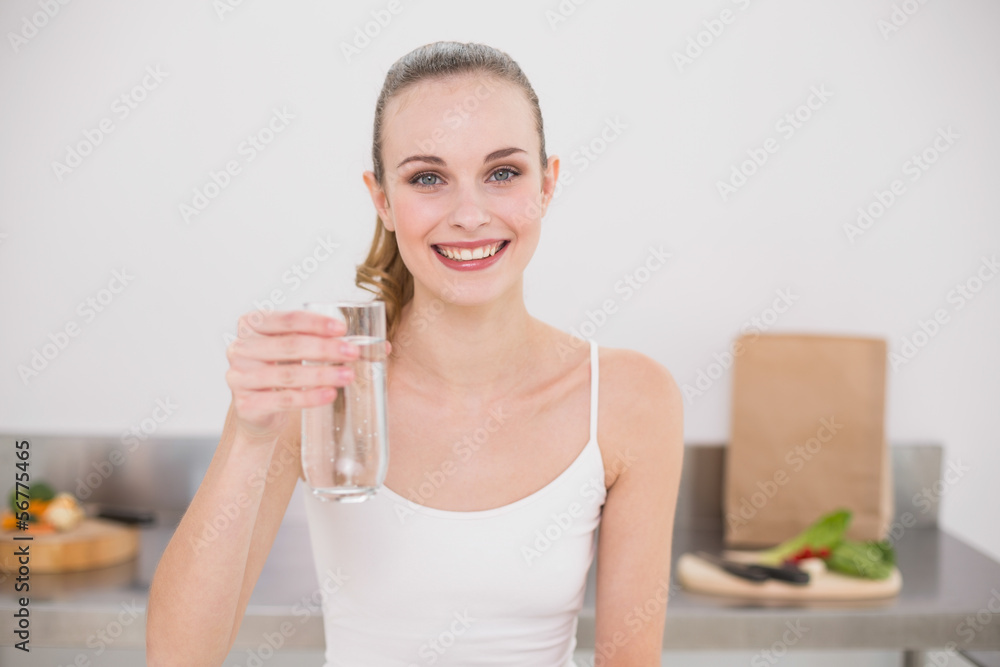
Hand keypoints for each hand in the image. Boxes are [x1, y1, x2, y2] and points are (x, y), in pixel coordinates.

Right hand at [224, 310, 391, 442]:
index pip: (287, 319)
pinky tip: (330, 395)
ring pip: (288, 374)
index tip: (343, 329)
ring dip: (322, 374)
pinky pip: (283, 400)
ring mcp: (239, 377)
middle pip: (289, 345)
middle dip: (325, 349)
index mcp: (252, 324)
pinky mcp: (245, 405)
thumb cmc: (283, 370)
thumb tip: (383, 347)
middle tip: (353, 353)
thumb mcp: (298, 351)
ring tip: (348, 376)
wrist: (257, 411)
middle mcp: (240, 347)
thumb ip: (329, 341)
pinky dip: (309, 397)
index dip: (316, 323)